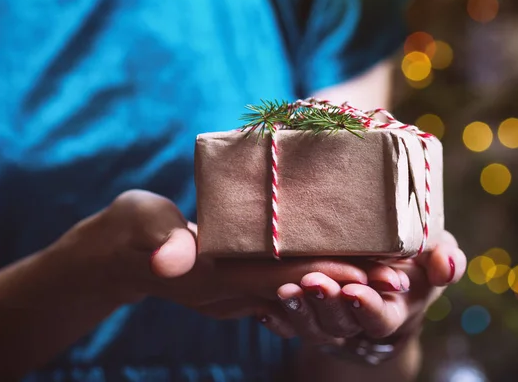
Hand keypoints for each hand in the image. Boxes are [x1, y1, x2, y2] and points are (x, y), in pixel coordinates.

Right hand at [71, 190, 377, 319]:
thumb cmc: (128, 233)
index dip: (322, 274)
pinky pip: (283, 283)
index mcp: (214, 276)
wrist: (119, 255)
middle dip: (346, 283)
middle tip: (398, 276)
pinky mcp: (237, 283)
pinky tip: (343, 263)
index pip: (277, 278)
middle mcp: (233, 291)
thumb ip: (157, 239)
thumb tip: (168, 257)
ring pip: (298, 288)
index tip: (366, 272)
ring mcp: (236, 291)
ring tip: (385, 270)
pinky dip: (315, 274)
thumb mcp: (139, 226)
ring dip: (339, 281)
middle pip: (300, 288)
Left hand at [260, 231, 465, 358]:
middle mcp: (357, 320)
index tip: (355, 291)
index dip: (367, 308)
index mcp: (390, 310)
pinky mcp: (305, 311)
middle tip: (313, 283)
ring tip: (286, 291)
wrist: (383, 270)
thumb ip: (446, 259)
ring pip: (312, 327)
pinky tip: (264, 311)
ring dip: (299, 311)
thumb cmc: (411, 259)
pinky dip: (278, 319)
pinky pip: (289, 324)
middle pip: (339, 324)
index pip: (379, 319)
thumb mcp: (434, 254)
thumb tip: (446, 266)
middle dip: (326, 305)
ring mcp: (328, 318)